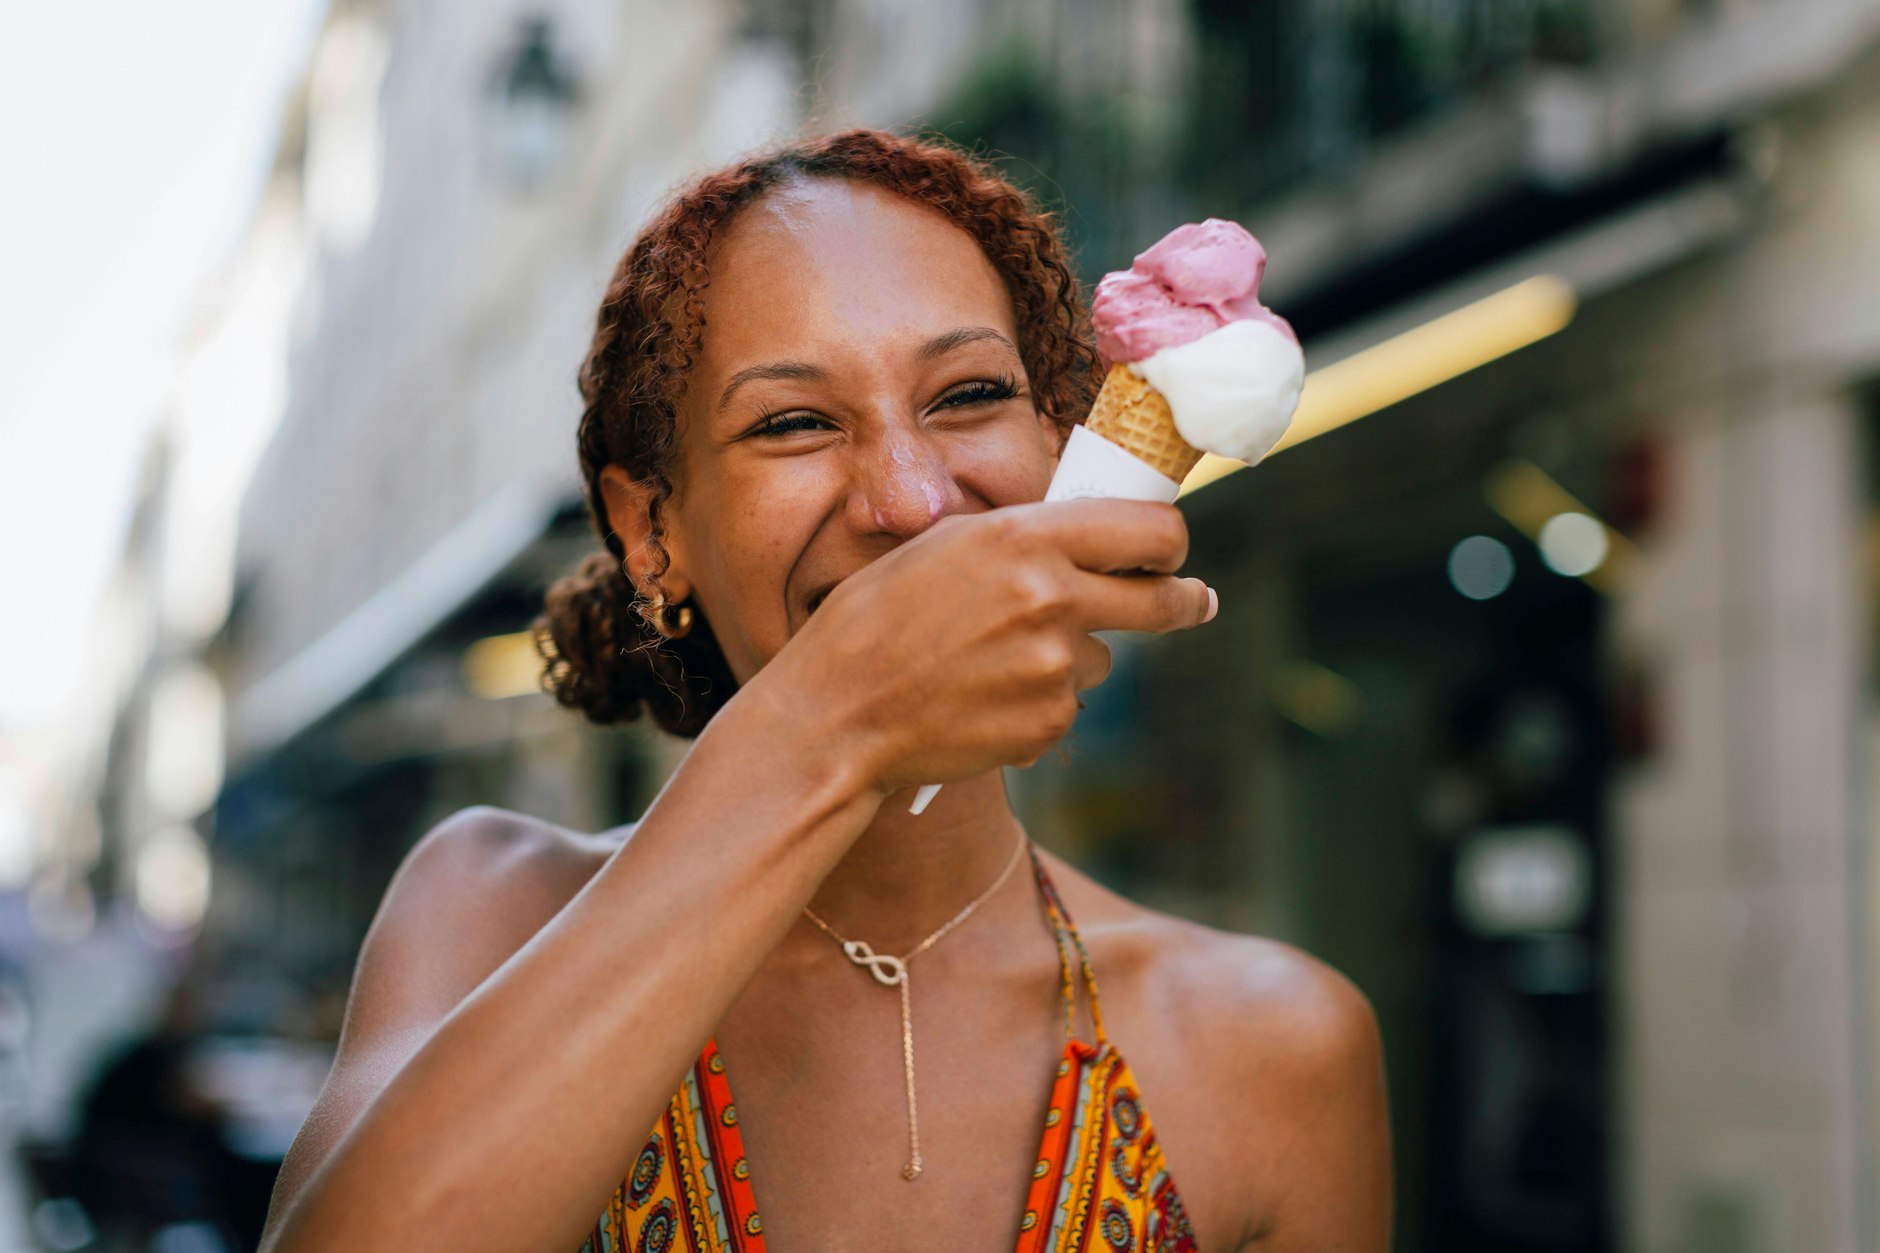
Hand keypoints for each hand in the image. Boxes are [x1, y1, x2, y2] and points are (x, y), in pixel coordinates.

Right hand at [758, 497, 1214, 796]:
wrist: (838, 715)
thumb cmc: (876, 621)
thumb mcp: (946, 546)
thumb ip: (1027, 539)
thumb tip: (1096, 540)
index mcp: (1024, 538)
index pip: (1151, 529)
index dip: (1170, 542)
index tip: (1170, 554)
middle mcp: (1050, 598)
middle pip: (1163, 599)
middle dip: (1185, 600)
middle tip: (1193, 602)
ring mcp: (1053, 668)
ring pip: (1102, 656)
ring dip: (1071, 656)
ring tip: (993, 660)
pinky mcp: (1047, 724)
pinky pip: (1067, 705)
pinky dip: (1038, 703)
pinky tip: (981, 698)